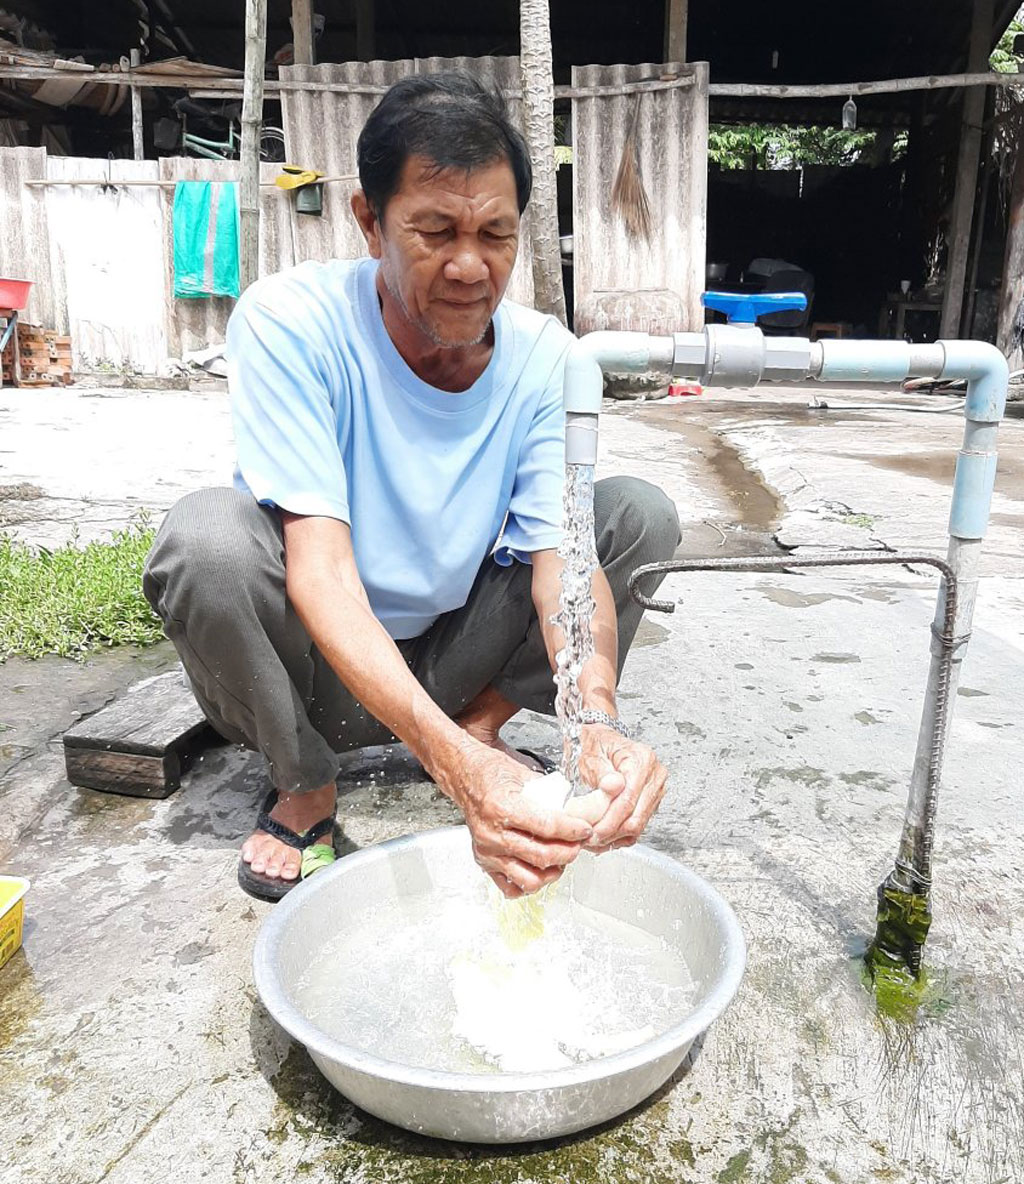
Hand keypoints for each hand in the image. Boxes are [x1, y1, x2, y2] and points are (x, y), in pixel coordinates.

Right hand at [452, 743, 594, 897]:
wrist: (466, 777)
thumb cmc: (492, 773)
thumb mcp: (524, 776)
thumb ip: (549, 797)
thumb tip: (575, 812)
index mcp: (502, 807)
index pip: (547, 826)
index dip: (572, 830)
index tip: (585, 829)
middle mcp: (492, 833)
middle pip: (541, 855)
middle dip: (568, 851)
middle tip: (578, 844)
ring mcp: (487, 851)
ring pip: (529, 878)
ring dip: (552, 871)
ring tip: (561, 859)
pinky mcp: (484, 863)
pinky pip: (511, 887)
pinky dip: (530, 883)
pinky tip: (540, 870)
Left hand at [577, 724, 666, 850]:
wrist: (602, 740)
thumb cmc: (596, 744)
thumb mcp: (591, 754)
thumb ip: (601, 772)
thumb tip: (614, 786)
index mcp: (641, 759)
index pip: (629, 799)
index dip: (610, 820)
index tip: (593, 831)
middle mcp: (654, 774)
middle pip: (636, 816)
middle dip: (612, 832)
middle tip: (591, 839)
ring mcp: (656, 789)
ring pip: (639, 825)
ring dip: (615, 836)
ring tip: (595, 838)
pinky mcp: (652, 801)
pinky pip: (639, 825)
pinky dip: (621, 835)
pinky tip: (606, 836)